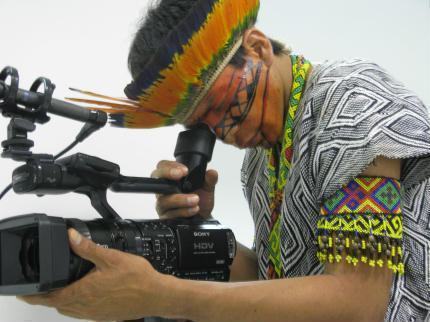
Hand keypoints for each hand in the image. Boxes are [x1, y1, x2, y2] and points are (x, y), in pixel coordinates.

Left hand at [19, 229, 169, 320]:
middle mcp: (86, 306)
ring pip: (69, 310)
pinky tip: (84, 294)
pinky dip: (76, 305)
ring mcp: (95, 313)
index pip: (49, 297)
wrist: (156, 295)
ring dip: (61, 301)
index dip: (33, 294)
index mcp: (84, 292)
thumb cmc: (138, 279)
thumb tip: (71, 237)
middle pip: (57, 305)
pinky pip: (82, 313)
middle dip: (46, 297)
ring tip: (60, 290)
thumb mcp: (112, 257)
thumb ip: (88, 248)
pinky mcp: (103, 316)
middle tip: (41, 287)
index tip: (24, 291)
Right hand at [151, 160, 217, 219]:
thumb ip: (209, 180)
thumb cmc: (201, 199)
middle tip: (181, 176)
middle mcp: (164, 190)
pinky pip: (170, 214)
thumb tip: (212, 173)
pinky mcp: (165, 217)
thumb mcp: (207, 188)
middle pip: (157, 179)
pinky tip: (193, 209)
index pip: (163, 166)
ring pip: (164, 199)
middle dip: (167, 175)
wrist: (203, 216)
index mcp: (172, 178)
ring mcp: (163, 204)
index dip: (170, 166)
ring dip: (181, 199)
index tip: (184, 170)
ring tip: (195, 199)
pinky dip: (183, 211)